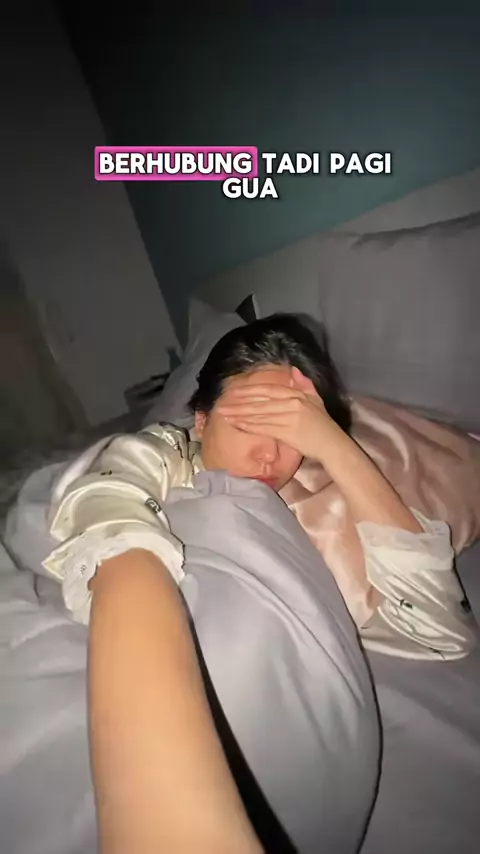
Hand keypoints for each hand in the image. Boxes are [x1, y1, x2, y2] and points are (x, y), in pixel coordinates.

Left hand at [217, 367, 336, 460]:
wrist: (332, 444)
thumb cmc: (324, 424)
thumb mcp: (316, 399)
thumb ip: (305, 384)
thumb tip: (293, 370)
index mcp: (296, 394)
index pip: (267, 390)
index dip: (249, 391)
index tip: (233, 392)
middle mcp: (291, 403)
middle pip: (260, 402)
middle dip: (239, 403)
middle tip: (221, 404)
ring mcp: (289, 417)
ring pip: (259, 415)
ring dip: (240, 415)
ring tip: (224, 415)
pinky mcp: (287, 432)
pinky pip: (264, 428)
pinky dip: (249, 426)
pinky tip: (237, 425)